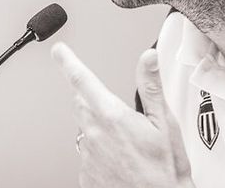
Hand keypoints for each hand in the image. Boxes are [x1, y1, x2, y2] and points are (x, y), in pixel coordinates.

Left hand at [51, 42, 193, 187]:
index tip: (59, 51)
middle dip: (94, 100)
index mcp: (112, 116)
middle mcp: (94, 134)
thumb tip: (148, 58)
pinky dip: (100, 151)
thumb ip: (151, 87)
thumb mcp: (165, 125)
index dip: (68, 62)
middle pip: (82, 104)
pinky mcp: (85, 174)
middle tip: (119, 114)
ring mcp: (87, 155)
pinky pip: (88, 153)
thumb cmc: (164, 171)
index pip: (82, 80)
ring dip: (99, 128)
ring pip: (85, 129)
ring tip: (126, 144)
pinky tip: (120, 160)